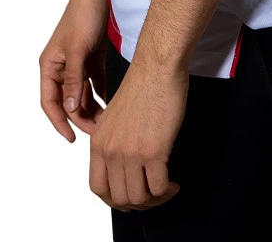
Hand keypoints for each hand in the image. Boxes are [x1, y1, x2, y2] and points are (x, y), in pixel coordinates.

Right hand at [39, 10, 107, 142]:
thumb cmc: (82, 14)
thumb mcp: (77, 49)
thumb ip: (73, 79)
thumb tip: (70, 108)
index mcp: (50, 65)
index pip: (49, 102)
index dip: (59, 122)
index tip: (72, 139)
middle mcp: (61, 66)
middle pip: (68, 101)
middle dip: (80, 118)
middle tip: (97, 131)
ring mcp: (77, 63)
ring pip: (82, 95)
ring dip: (92, 109)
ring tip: (106, 122)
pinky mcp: (92, 58)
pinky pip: (95, 83)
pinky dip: (102, 95)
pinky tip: (112, 105)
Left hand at [89, 58, 187, 210]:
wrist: (157, 67)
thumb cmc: (142, 86)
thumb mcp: (115, 118)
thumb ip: (114, 143)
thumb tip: (123, 169)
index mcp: (98, 141)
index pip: (98, 188)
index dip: (115, 199)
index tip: (130, 197)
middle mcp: (110, 149)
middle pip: (119, 198)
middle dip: (139, 203)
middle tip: (153, 194)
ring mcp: (130, 152)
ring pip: (139, 198)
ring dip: (154, 199)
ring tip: (166, 188)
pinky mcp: (153, 150)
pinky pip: (158, 188)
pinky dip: (167, 191)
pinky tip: (173, 182)